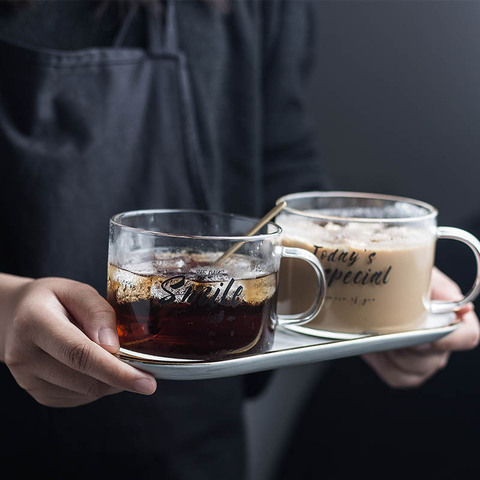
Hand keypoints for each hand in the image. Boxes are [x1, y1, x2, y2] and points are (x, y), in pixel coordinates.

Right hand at [2, 276, 156, 406]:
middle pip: (85, 378)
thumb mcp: (77, 290)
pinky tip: (94, 366)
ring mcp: (27, 380)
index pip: (79, 354)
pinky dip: (97, 385)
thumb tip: (114, 347)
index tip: (146, 382)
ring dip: (110, 381)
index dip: (116, 371)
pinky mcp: (37, 394)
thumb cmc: (53, 299)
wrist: (16, 316)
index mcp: (34, 323)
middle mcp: (24, 356)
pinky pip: (79, 398)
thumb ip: (98, 312)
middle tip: (144, 368)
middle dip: (122, 377)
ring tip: (110, 355)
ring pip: (85, 392)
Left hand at [362, 267, 479, 387]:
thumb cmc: (398, 277)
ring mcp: (424, 359)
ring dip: (393, 352)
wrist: (371, 290)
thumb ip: (430, 281)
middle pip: (436, 357)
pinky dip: (382, 362)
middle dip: (410, 343)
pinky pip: (397, 376)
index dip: (452, 338)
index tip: (428, 330)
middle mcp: (443, 342)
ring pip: (415, 368)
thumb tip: (452, 300)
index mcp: (453, 316)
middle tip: (390, 328)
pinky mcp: (403, 370)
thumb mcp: (415, 271)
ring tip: (378, 332)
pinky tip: (373, 345)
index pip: (468, 335)